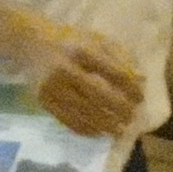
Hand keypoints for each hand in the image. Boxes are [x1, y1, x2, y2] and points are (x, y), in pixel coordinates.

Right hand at [30, 23, 145, 140]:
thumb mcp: (96, 40)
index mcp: (83, 50)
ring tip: (120, 130)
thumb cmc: (70, 41)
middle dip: (120, 109)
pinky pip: (68, 120)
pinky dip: (86, 129)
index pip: (114, 73)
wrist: (30, 43)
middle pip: (99, 95)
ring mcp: (53, 87)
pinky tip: (99, 132)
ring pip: (84, 112)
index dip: (131, 88)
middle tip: (132, 118)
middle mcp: (66, 69)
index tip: (140, 99)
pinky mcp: (44, 100)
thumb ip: (120, 57)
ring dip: (105, 124)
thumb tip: (142, 80)